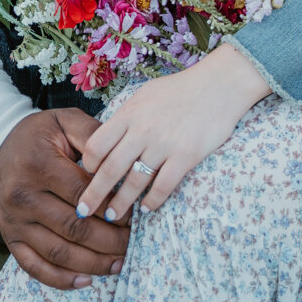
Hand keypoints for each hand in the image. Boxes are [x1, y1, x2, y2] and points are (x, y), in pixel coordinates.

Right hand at [0, 108, 129, 289]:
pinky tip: (86, 280)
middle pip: (73, 229)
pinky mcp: (10, 239)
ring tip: (118, 264)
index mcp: (39, 165)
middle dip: (108, 241)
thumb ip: (93, 135)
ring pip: (58, 253)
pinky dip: (61, 279)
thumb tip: (121, 158)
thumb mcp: (64, 121)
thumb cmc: (37, 134)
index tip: (132, 215)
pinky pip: (35, 267)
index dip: (110, 208)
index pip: (81, 195)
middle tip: (132, 244)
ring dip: (92, 264)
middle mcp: (24, 197)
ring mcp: (15, 222)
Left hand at [75, 44, 270, 220]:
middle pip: (110, 169)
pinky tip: (145, 208)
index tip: (86, 176)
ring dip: (120, 204)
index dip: (87, 165)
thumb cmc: (180, 89)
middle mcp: (142, 130)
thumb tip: (107, 138)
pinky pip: (163, 186)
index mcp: (129, 113)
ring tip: (112, 215)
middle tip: (82, 211)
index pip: (97, 144)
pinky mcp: (185, 156)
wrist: (219, 85)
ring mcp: (164, 144)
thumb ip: (126, 117)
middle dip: (93, 195)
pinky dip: (152, 202)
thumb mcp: (145, 95)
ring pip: (134, 182)